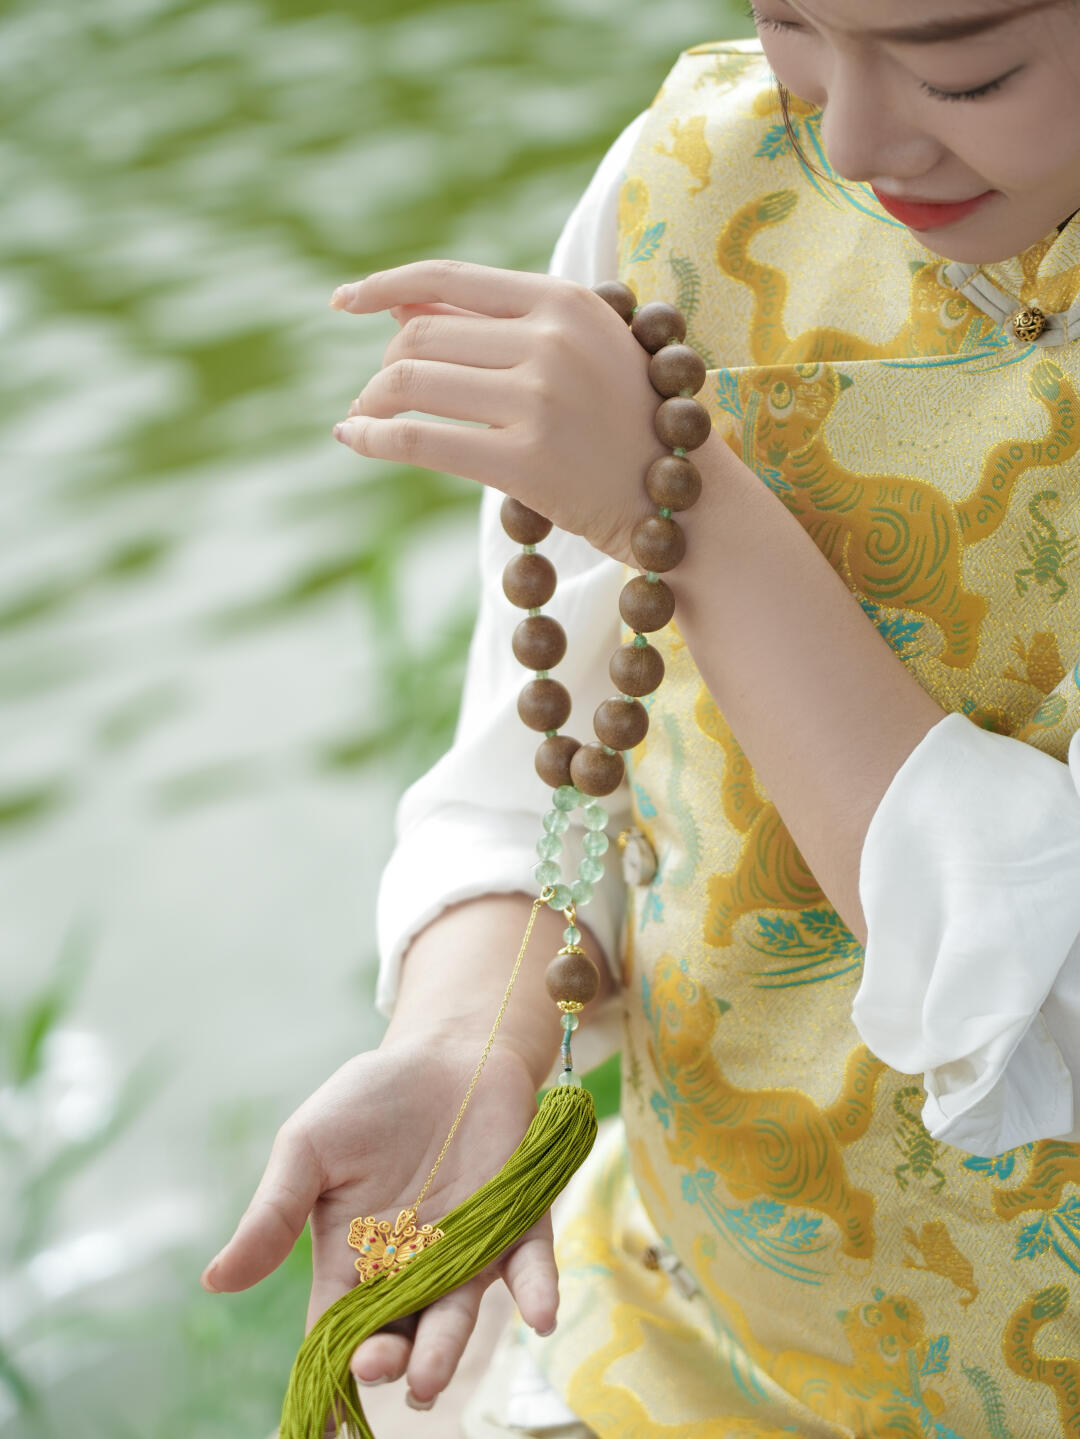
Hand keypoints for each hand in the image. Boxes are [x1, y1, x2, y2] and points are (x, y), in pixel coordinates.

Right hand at [199, 1036, 557, 1413]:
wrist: (448, 1052)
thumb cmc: (371, 1099)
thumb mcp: (308, 1148)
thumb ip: (273, 1214)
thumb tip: (214, 1281)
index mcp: (353, 1261)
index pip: (335, 1332)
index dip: (328, 1375)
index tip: (322, 1421)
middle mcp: (411, 1271)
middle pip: (396, 1335)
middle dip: (388, 1358)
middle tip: (378, 1363)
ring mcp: (467, 1253)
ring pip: (456, 1316)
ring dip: (444, 1348)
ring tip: (429, 1375)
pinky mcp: (518, 1225)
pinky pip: (529, 1266)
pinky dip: (536, 1291)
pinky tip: (538, 1315)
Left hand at [328, 260, 669, 565]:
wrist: (681, 500)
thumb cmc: (621, 423)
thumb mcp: (572, 349)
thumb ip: (491, 321)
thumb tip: (397, 303)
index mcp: (562, 301)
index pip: (448, 276)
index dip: (383, 285)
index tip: (343, 302)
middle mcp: (550, 341)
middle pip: (420, 335)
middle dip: (384, 367)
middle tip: (373, 398)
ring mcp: (539, 401)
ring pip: (410, 383)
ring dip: (371, 403)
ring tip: (363, 421)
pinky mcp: (526, 462)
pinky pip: (418, 441)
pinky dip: (372, 439)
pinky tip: (353, 442)